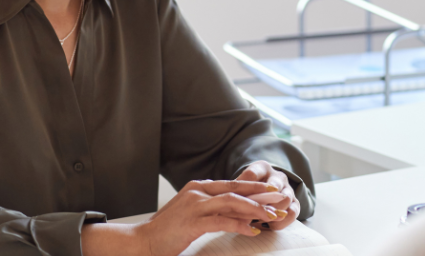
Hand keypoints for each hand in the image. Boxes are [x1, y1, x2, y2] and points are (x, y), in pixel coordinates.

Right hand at [136, 179, 281, 255]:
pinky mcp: (192, 221)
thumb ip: (210, 209)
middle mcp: (197, 191)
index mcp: (198, 187)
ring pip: (232, 202)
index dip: (254, 188)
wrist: (143, 241)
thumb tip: (235, 212)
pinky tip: (252, 230)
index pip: (232, 184)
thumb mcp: (191, 213)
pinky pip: (221, 221)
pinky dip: (239, 225)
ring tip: (272, 216)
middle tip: (281, 199)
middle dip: (261, 194)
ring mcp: (194, 205)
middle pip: (236, 189)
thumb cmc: (167, 231)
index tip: (273, 193)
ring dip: (255, 208)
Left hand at [235, 161, 298, 230]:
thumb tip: (224, 199)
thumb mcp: (242, 183)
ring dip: (272, 211)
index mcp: (262, 168)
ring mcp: (288, 190)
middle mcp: (278, 177)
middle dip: (261, 201)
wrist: (270, 188)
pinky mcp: (295, 204)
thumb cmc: (251, 187)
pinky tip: (269, 226)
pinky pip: (293, 213)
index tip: (235, 199)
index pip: (253, 174)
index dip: (243, 187)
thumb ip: (235, 189)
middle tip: (250, 212)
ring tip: (259, 221)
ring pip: (285, 199)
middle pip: (274, 185)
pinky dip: (281, 221)